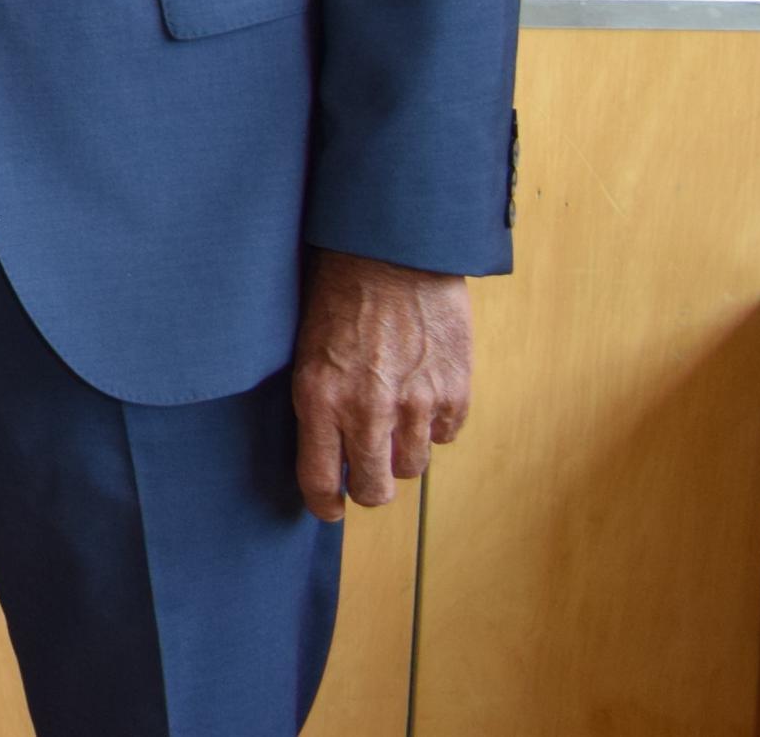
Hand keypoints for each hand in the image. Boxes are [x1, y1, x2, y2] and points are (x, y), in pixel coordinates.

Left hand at [291, 249, 473, 517]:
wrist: (391, 251)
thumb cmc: (338, 291)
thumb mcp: (305, 347)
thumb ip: (317, 400)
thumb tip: (326, 449)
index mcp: (318, 398)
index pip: (319, 479)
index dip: (324, 504)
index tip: (328, 509)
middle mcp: (366, 409)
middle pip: (373, 489)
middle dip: (367, 488)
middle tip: (364, 475)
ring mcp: (415, 404)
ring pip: (411, 466)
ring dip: (401, 452)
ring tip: (393, 422)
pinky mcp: (453, 392)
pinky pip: (445, 436)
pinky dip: (433, 425)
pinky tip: (420, 396)